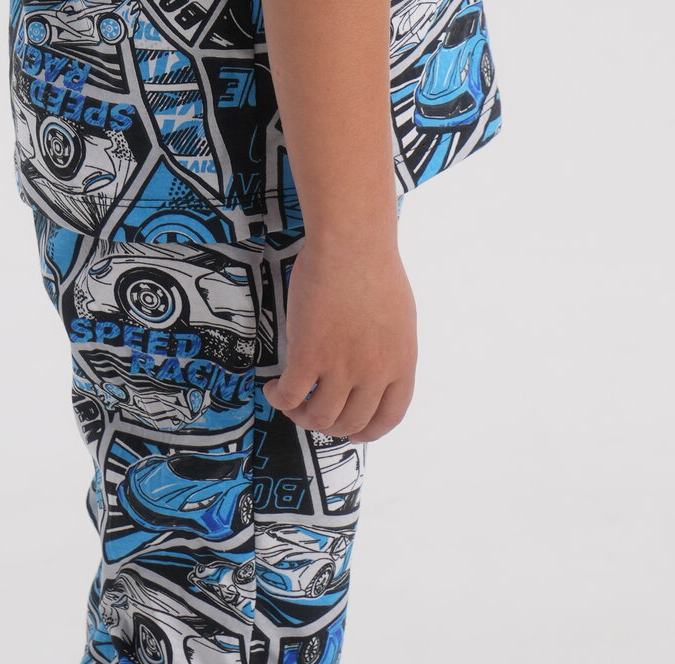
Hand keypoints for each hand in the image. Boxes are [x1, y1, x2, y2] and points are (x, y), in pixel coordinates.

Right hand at [262, 232, 417, 441]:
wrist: (351, 241)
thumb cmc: (373, 265)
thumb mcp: (398, 316)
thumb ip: (389, 349)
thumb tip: (373, 370)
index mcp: (402, 363)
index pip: (389, 417)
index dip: (369, 431)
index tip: (353, 431)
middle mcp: (375, 372)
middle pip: (351, 422)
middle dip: (329, 424)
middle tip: (312, 410)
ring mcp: (342, 367)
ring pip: (320, 417)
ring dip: (301, 416)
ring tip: (289, 400)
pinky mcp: (309, 356)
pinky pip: (290, 396)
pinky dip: (278, 399)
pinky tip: (272, 388)